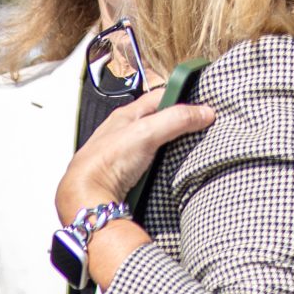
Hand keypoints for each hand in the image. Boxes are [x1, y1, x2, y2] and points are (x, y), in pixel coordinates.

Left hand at [53, 86, 215, 222]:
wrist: (89, 196)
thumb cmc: (106, 162)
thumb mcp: (146, 133)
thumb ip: (175, 119)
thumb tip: (204, 112)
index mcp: (125, 115)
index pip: (159, 97)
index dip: (181, 98)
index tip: (203, 106)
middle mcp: (124, 132)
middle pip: (158, 120)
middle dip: (179, 123)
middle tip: (201, 127)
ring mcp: (126, 153)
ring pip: (156, 142)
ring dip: (172, 145)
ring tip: (192, 148)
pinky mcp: (129, 173)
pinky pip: (152, 163)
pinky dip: (164, 163)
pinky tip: (172, 167)